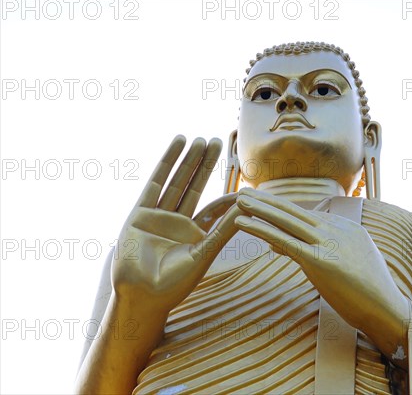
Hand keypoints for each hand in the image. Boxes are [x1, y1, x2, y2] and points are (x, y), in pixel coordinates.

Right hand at [112, 135, 240, 316]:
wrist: (142, 296)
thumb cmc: (174, 284)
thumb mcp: (204, 254)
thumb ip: (223, 230)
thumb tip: (246, 208)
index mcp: (194, 234)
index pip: (213, 205)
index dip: (225, 191)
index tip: (239, 174)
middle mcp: (177, 222)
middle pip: (194, 185)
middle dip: (205, 164)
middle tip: (217, 140)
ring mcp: (158, 215)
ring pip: (178, 180)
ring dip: (189, 159)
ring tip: (201, 139)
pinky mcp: (141, 212)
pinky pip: (156, 181)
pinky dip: (167, 161)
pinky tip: (178, 143)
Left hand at [233, 188, 409, 337]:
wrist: (388, 309)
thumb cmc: (370, 293)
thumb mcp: (350, 264)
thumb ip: (325, 253)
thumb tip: (296, 249)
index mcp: (346, 227)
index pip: (307, 216)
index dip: (281, 212)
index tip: (262, 206)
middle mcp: (336, 229)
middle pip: (294, 211)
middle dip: (268, 201)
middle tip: (244, 192)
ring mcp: (328, 242)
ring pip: (287, 220)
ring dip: (259, 208)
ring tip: (238, 200)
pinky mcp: (320, 260)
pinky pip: (284, 240)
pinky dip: (260, 228)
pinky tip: (243, 222)